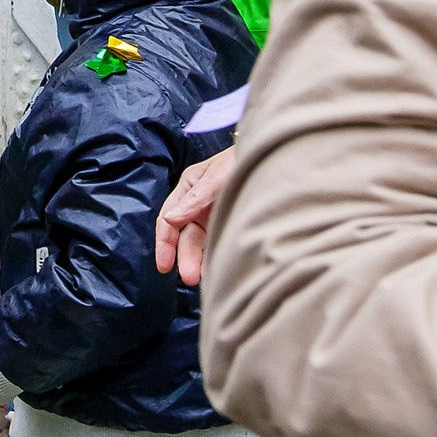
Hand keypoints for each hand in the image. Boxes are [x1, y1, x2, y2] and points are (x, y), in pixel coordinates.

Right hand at [154, 146, 235, 284]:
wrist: (272, 157)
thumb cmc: (241, 159)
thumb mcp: (217, 176)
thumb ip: (195, 198)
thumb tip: (171, 218)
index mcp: (188, 188)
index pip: (168, 219)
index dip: (164, 243)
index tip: (164, 265)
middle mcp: (196, 204)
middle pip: (185, 235)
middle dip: (185, 257)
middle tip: (190, 277)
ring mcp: (212, 215)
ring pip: (200, 243)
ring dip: (198, 261)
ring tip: (203, 279)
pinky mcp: (228, 223)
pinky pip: (216, 244)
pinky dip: (213, 257)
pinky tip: (215, 269)